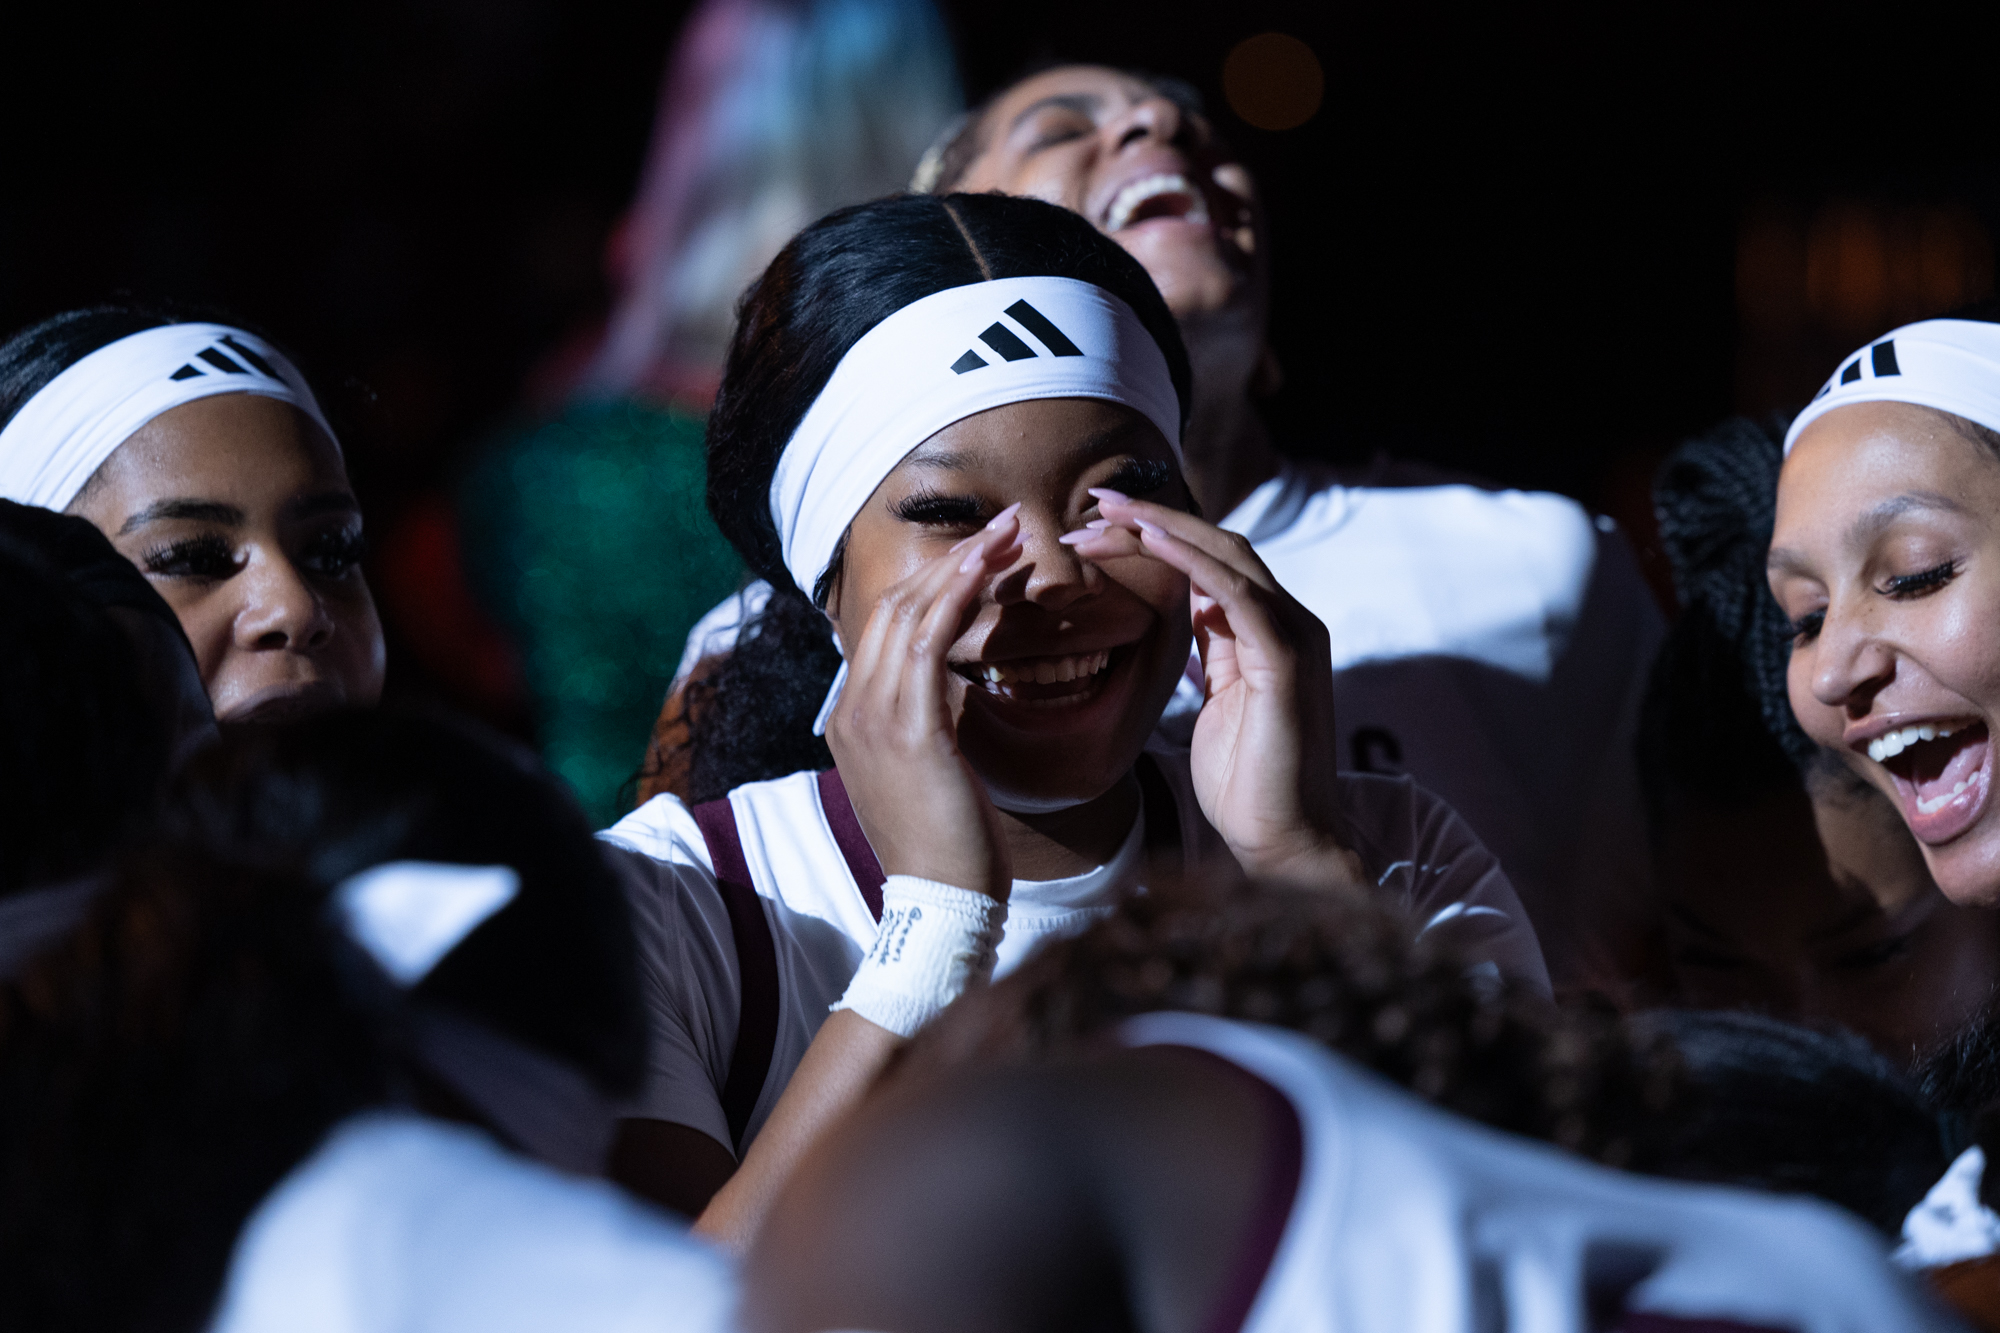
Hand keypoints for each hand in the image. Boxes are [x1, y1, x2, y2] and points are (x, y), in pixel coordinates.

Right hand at [822, 507, 1021, 900]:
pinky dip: (961, 597)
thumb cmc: (949, 847)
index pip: (885, 629)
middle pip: (894, 607)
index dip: (934, 584)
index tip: (982, 555)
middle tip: (1005, 525)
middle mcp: (850, 710)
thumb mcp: (927, 775)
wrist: (942, 906)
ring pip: (912, 613)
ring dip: (964, 564)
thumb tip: (950, 692)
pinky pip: (930, 643)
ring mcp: (872, 718)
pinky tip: (992, 568)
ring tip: (1011, 531)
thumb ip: (925, 726)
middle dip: (951, 559)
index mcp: (850, 719)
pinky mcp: (908, 731)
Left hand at [1062, 491, 1363, 886]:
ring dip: (1160, 530)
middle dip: (1152, 519)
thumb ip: (1211, 658)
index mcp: (1267, 632)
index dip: (1159, 536)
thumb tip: (1187, 623)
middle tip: (1093, 502)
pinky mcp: (1286, 658)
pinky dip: (1190, 561)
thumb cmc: (1247, 785)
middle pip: (1217, 545)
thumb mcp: (1218, 706)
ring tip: (1104, 515)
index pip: (1212, 562)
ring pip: (1225, 555)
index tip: (1100, 525)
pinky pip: (1235, 592)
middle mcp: (1288, 622)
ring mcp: (1292, 636)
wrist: (1285, 841)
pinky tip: (1149, 543)